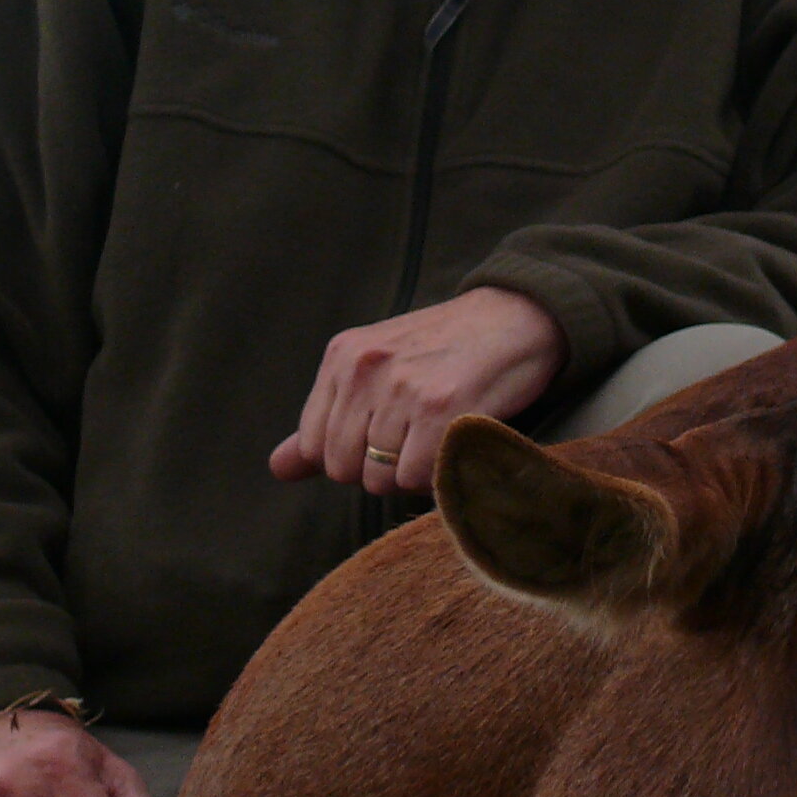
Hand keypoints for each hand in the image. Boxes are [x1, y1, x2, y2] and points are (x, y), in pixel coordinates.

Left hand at [269, 284, 565, 495]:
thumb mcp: (377, 371)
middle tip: (418, 439)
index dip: (352, 455)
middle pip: (344, 469)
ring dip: (413, 474)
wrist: (519, 317)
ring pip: (382, 479)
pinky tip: (455, 444)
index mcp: (342, 356)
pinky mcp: (441, 407)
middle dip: (380, 469)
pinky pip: (417, 478)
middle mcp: (364, 368)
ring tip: (439, 437)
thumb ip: (326, 421)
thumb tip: (277, 469)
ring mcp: (401, 387)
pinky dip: (437, 477)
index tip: (388, 435)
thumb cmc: (447, 350)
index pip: (314, 446)